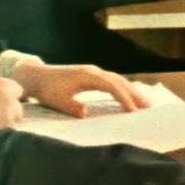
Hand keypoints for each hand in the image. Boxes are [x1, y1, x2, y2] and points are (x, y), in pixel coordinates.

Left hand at [14, 62, 150, 116]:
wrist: (36, 75)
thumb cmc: (46, 89)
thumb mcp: (56, 100)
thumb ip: (71, 106)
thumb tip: (86, 113)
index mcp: (87, 76)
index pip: (111, 86)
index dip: (123, 98)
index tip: (133, 110)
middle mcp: (93, 72)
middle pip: (119, 81)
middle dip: (135, 94)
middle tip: (149, 107)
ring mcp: (93, 72)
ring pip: (118, 80)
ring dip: (132, 91)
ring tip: (145, 103)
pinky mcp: (91, 76)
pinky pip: (112, 81)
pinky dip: (123, 88)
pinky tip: (131, 97)